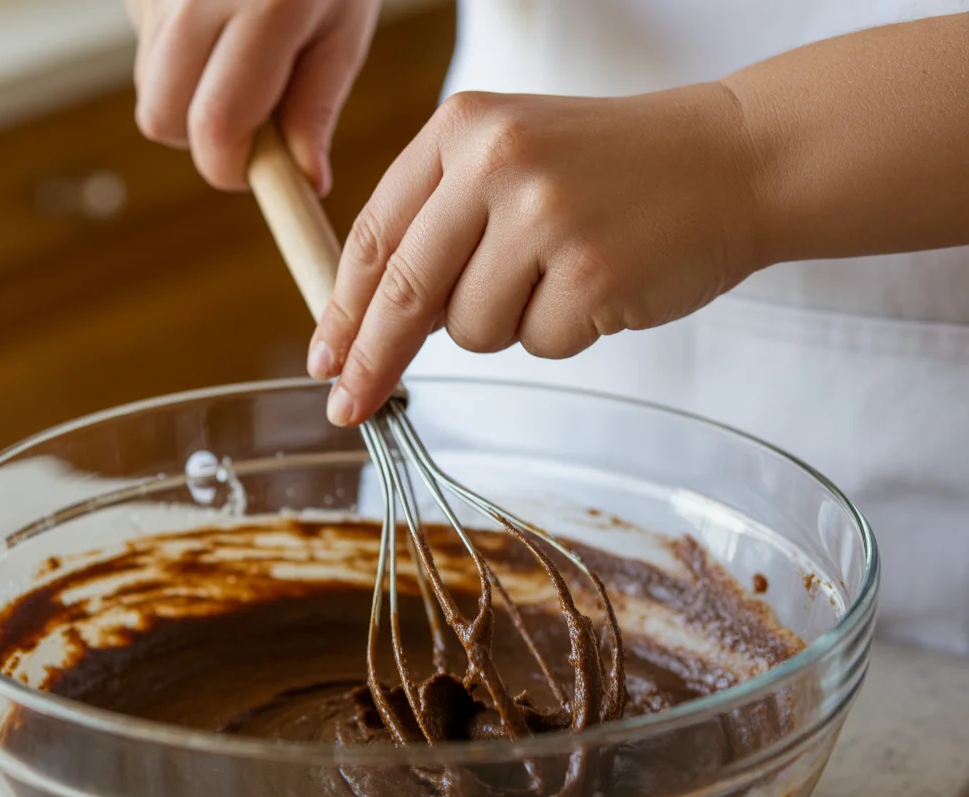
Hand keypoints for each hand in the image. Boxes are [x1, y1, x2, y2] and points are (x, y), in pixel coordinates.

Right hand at [125, 0, 380, 193]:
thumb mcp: (342, 28)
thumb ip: (317, 106)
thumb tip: (305, 181)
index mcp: (265, 9)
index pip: (217, 127)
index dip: (230, 168)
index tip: (253, 171)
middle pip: (161, 117)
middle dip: (200, 137)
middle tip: (248, 112)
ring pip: (149, 83)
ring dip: (188, 91)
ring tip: (237, 47)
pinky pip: (143, 41)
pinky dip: (176, 49)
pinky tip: (212, 12)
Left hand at [306, 87, 760, 425]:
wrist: (732, 160)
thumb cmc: (612, 171)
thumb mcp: (513, 162)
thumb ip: (441, 225)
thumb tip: (376, 325)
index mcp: (464, 127)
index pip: (376, 233)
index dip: (342, 307)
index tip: (325, 358)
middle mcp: (498, 163)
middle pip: (404, 293)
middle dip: (374, 361)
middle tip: (349, 408)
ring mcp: (547, 218)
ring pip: (471, 330)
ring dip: (506, 326)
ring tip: (560, 275)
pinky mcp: (592, 275)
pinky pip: (538, 345)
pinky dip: (562, 333)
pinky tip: (600, 286)